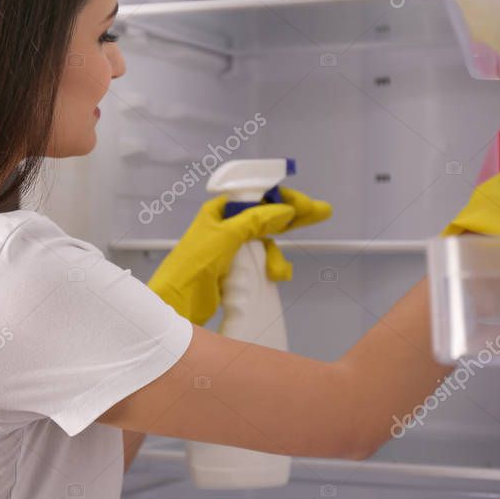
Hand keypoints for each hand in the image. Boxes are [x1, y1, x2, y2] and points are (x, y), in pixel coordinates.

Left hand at [147, 187, 332, 324]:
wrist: (176, 302)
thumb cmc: (193, 264)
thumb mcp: (226, 237)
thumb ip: (255, 221)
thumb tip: (285, 210)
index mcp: (220, 211)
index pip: (257, 196)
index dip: (282, 198)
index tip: (305, 204)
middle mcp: (227, 226)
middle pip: (267, 216)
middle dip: (293, 217)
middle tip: (323, 213)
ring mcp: (232, 248)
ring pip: (267, 242)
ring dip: (277, 255)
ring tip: (279, 273)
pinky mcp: (235, 268)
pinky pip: (261, 261)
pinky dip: (271, 267)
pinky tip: (276, 277)